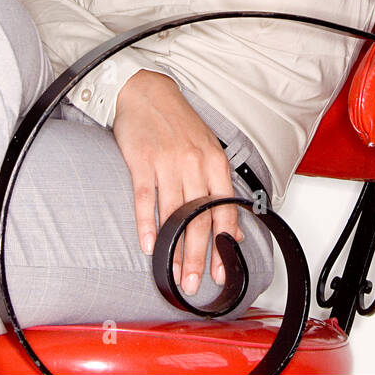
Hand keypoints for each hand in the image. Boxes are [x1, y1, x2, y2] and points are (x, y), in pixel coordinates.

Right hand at [111, 69, 244, 295]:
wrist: (146, 92)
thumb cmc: (177, 123)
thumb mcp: (207, 151)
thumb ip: (219, 189)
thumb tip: (232, 230)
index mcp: (215, 162)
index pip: (224, 209)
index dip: (223, 243)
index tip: (222, 269)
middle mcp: (194, 163)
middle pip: (199, 218)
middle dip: (198, 256)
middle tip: (195, 282)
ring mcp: (167, 163)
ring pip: (174, 215)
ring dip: (174, 249)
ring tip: (173, 273)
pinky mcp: (141, 162)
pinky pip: (146, 199)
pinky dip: (147, 225)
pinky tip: (148, 245)